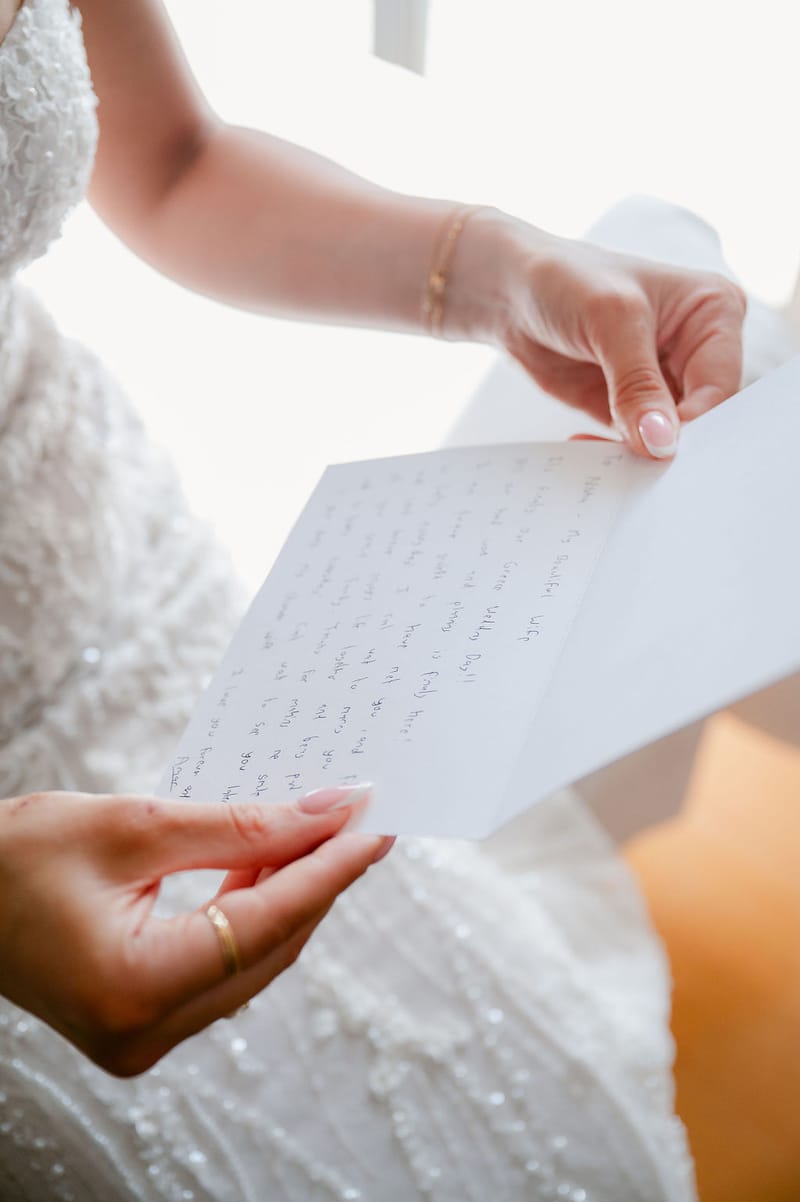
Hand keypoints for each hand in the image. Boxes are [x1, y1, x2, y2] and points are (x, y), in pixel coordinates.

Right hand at [0, 787, 390, 1075]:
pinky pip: (223, 965)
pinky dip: (252, 912)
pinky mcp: (143, 1019)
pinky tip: (272, 861)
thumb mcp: (131, 827)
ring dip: (290, 893)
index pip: (264, 926)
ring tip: (326, 830)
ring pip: (252, 960)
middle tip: (360, 817)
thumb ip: (236, 825)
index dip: (328, 871)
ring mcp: (144, 1036)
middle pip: (268, 948)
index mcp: (134, 989)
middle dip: (319, 878)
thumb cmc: (16, 857)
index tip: (376, 826)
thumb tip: (325, 812)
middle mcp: (145, 1033)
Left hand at [449, 208, 746, 458]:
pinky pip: (637, 445)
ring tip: (614, 464)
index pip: (721, 383)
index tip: (661, 446)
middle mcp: (696, 349)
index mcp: (714, 312)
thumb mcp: (609, 320)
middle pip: (704, 416)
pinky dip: (618, 457)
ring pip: (671, 436)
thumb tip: (661, 441)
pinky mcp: (633, 408)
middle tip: (644, 467)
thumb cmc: (565, 280)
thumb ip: (638, 383)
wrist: (511, 293)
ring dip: (642, 456)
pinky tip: (592, 455)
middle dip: (673, 444)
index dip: (696, 421)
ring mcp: (665, 382)